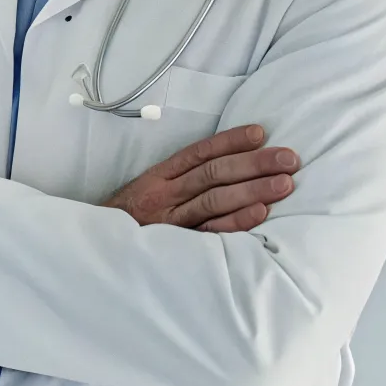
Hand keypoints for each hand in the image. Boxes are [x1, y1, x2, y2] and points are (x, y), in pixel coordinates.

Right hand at [103, 124, 299, 232]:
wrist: (97, 252)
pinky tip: (260, 213)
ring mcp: (171, 223)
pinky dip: (236, 222)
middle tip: (289, 159)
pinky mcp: (178, 248)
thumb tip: (223, 165)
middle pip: (213, 174)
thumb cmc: (128, 221)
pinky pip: (210, 232)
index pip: (198, 153)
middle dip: (254, 164)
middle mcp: (164, 196)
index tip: (260, 133)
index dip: (230, 141)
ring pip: (215, 200)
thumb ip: (178, 179)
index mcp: (158, 178)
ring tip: (284, 183)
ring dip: (252, 190)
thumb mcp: (145, 191)